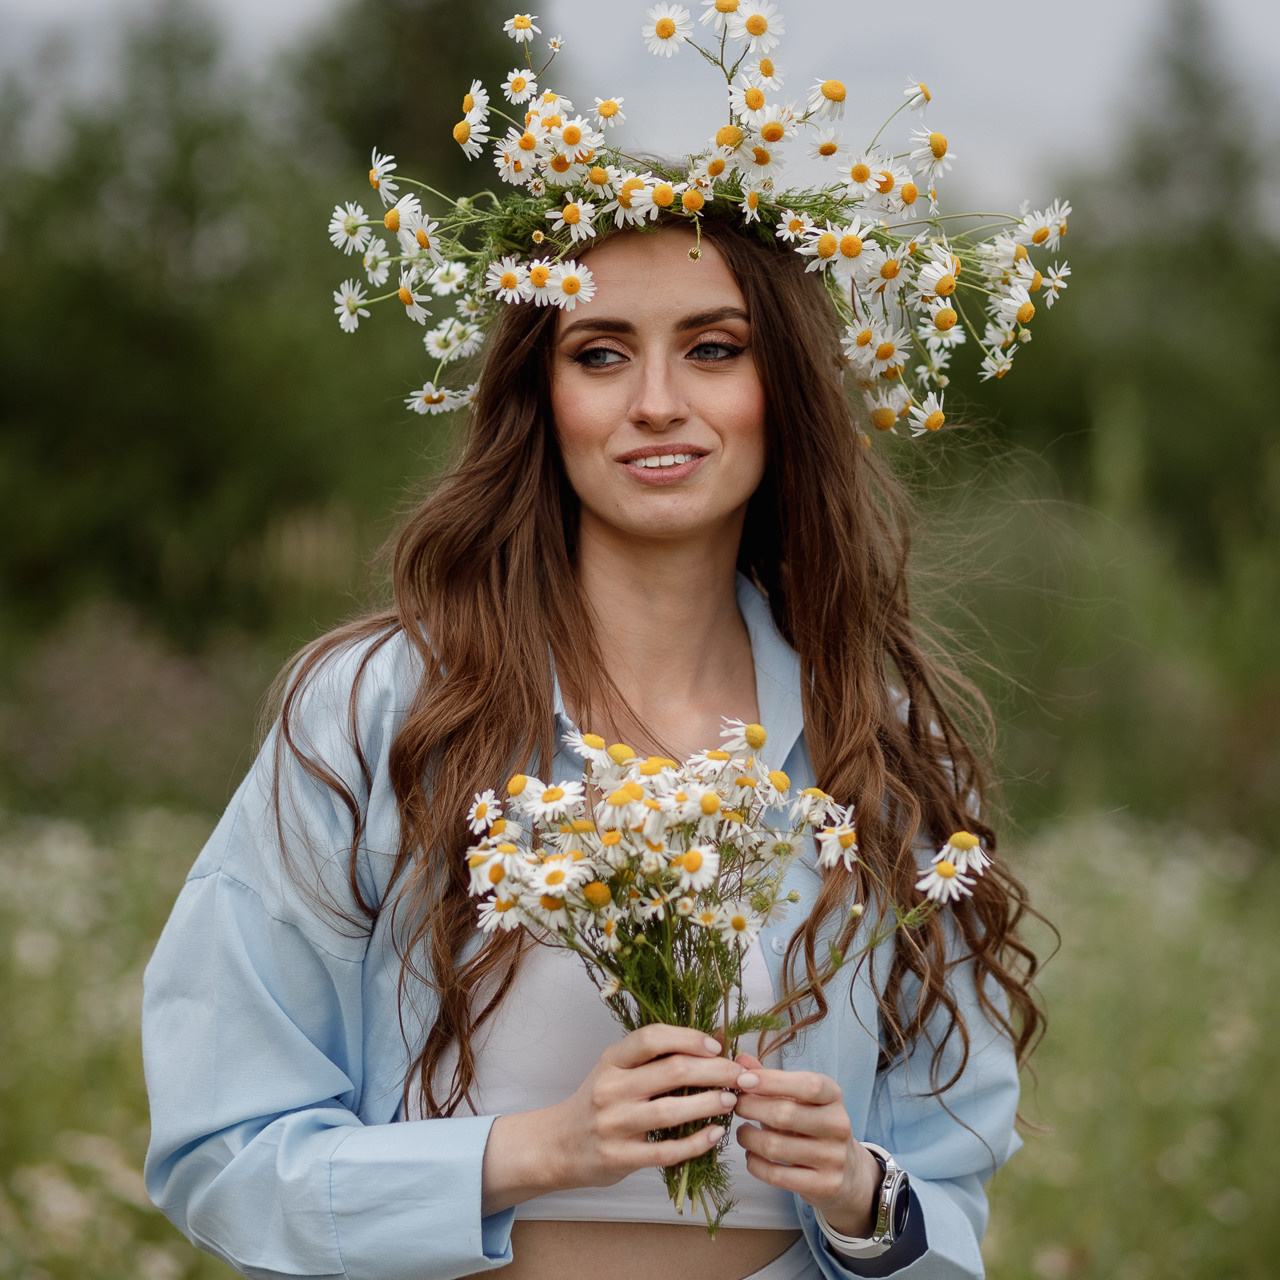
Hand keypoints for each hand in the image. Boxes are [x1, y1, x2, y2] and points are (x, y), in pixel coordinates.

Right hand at [482, 1024, 744, 1214]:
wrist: (557, 1144)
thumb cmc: (597, 1101)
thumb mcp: (619, 1070)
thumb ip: (659, 1056)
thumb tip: (716, 1038)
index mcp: (611, 1060)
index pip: (652, 1037)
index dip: (689, 1038)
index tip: (717, 1046)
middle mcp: (611, 1088)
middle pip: (672, 1071)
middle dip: (716, 1071)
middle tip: (742, 1075)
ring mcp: (614, 1124)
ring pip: (672, 1111)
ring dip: (710, 1104)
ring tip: (732, 1101)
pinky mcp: (620, 1157)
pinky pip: (666, 1151)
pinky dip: (695, 1143)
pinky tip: (715, 1134)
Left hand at [732, 1051, 882, 1236]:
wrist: (847, 1170)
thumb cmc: (811, 1124)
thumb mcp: (798, 1097)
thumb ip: (770, 1078)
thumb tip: (739, 1059)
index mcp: (833, 1096)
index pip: (807, 1085)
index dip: (772, 1081)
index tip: (742, 1079)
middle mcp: (839, 1125)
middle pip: (786, 1114)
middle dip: (751, 1108)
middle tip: (734, 1106)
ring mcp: (834, 1158)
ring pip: (776, 1146)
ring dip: (748, 1137)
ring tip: (742, 1132)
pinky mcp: (825, 1185)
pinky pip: (777, 1175)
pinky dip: (755, 1164)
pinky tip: (751, 1155)